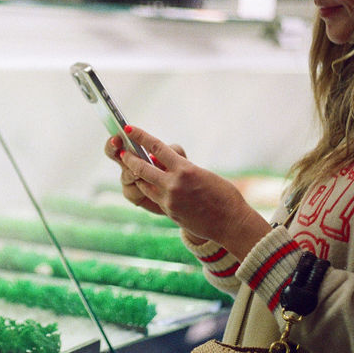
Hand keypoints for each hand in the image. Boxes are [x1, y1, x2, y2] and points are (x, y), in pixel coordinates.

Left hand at [108, 126, 270, 259]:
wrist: (231, 223)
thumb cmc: (224, 195)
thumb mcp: (203, 174)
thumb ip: (183, 168)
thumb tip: (166, 165)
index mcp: (185, 169)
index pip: (157, 148)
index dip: (141, 137)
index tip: (129, 129)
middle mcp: (174, 184)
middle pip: (142, 167)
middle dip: (129, 158)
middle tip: (122, 151)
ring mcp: (169, 199)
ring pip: (143, 183)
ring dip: (137, 174)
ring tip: (131, 167)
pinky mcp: (168, 211)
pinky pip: (152, 196)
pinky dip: (147, 188)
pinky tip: (145, 183)